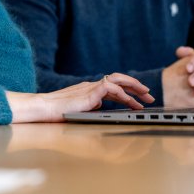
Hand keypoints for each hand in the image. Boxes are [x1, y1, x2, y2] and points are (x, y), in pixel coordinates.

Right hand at [7, 73, 154, 122]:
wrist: (43, 109)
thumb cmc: (58, 113)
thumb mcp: (80, 111)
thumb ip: (91, 107)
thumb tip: (102, 107)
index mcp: (91, 90)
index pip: (114, 88)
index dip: (129, 93)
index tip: (139, 100)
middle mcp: (93, 86)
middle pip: (120, 80)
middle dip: (137, 87)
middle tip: (150, 95)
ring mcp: (91, 87)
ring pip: (118, 80)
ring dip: (134, 87)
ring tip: (146, 96)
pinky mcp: (89, 92)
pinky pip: (110, 88)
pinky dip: (122, 94)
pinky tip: (129, 101)